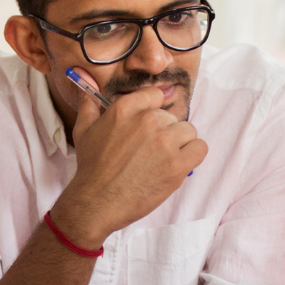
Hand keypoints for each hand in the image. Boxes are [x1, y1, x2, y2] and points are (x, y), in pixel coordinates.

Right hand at [52, 81, 207, 247]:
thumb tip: (87, 83)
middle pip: (171, 117)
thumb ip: (89, 104)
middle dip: (164, 132)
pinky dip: (193, 155)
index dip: (153, 111)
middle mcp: (147, 120)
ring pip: (188, 131)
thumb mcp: (83, 130)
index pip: (155, 95)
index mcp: (125, 109)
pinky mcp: (177, 164)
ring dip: (180, 144)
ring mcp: (165, 142)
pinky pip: (200, 148)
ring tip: (164, 159)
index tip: (148, 126)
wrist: (97, 202)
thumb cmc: (90, 167)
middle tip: (150, 152)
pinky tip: (179, 164)